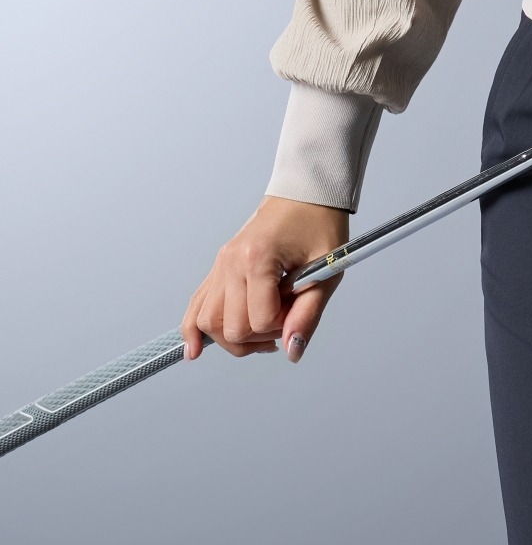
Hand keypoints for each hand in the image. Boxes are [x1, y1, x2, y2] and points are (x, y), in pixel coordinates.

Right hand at [181, 196, 348, 364]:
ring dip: (232, 339)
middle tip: (284, 320)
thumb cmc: (320, 225)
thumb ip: (308, 314)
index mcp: (257, 258)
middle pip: (229, 328)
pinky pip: (198, 303)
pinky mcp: (219, 266)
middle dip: (258, 338)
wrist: (306, 193)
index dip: (283, 325)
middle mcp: (231, 262)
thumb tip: (292, 351)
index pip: (260, 320)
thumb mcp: (326, 269)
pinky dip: (193, 329)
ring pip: (207, 322)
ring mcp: (221, 263)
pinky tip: (194, 350)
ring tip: (260, 333)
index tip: (299, 308)